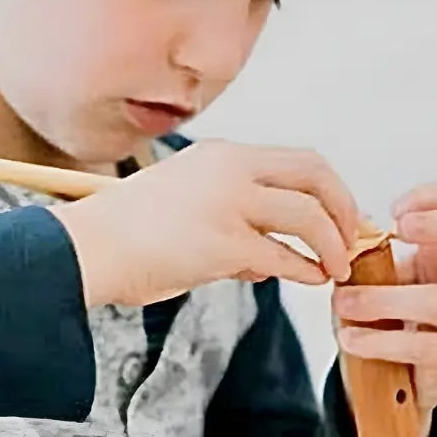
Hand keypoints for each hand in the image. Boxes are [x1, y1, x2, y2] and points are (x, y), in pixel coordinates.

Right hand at [50, 138, 361, 306]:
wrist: (85, 250)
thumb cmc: (124, 236)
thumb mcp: (182, 207)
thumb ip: (229, 221)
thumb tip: (266, 260)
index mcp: (220, 156)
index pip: (297, 160)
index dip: (330, 188)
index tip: (340, 215)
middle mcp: (229, 170)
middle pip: (315, 175)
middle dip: (344, 208)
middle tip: (351, 238)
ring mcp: (226, 204)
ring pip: (307, 215)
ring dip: (332, 244)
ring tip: (336, 268)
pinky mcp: (220, 243)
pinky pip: (282, 256)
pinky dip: (305, 270)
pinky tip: (309, 280)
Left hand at [332, 181, 436, 434]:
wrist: (389, 378)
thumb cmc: (384, 318)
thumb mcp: (372, 276)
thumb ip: (365, 253)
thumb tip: (350, 232)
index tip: (395, 209)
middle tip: (398, 229)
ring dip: (384, 300)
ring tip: (344, 303)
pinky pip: (420, 346)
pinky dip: (378, 341)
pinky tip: (351, 339)